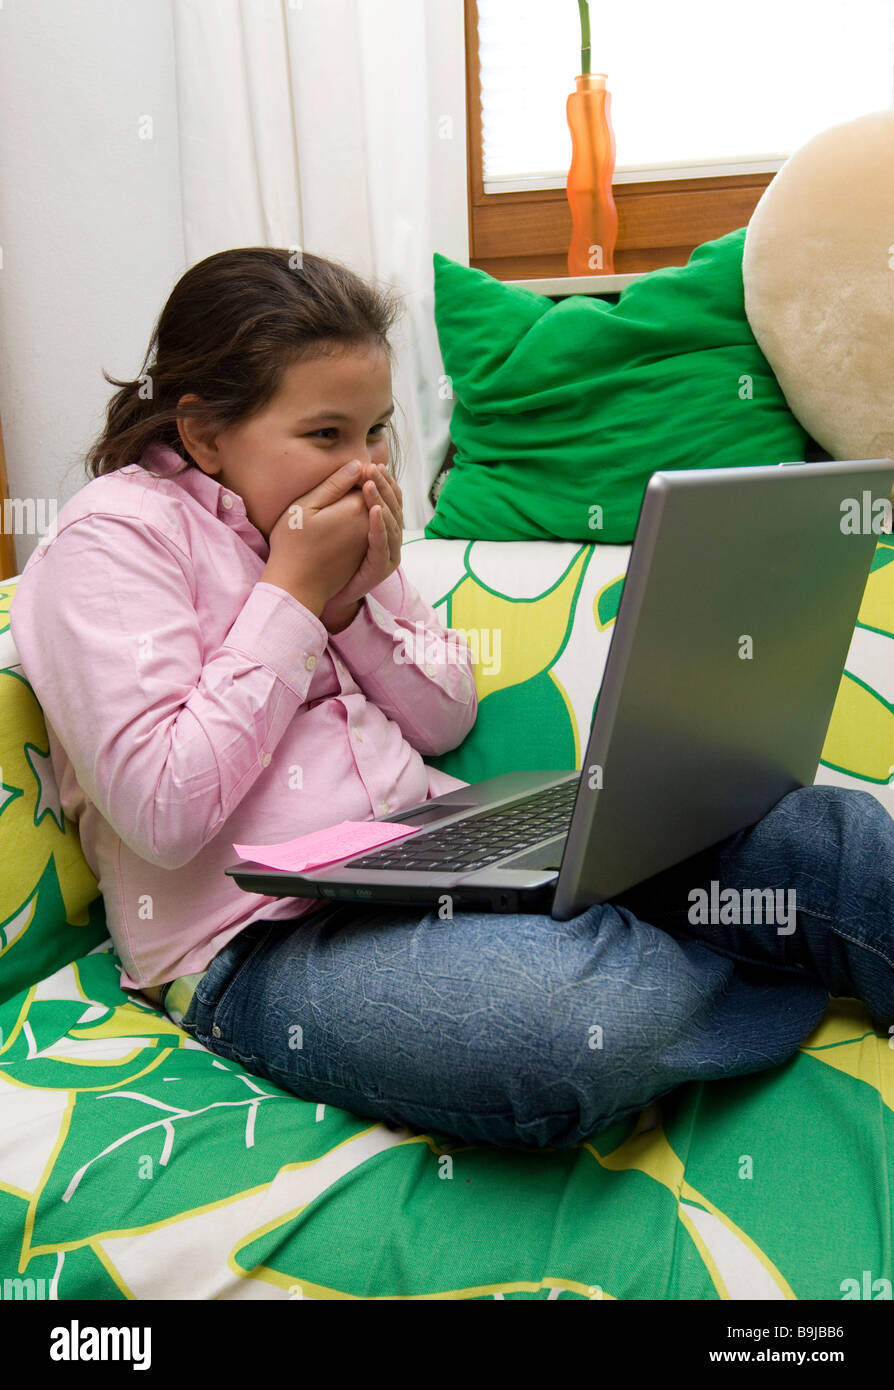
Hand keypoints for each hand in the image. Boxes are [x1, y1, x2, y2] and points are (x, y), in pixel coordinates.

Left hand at [320, 461, 402, 628]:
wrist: (322, 590)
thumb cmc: (328, 554)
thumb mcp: (336, 521)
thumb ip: (345, 499)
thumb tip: (352, 470)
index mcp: (382, 525)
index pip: (390, 498)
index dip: (384, 481)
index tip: (373, 464)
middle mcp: (389, 538)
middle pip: (394, 507)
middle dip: (384, 486)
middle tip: (372, 468)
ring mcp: (388, 553)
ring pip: (391, 522)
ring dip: (382, 501)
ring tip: (370, 484)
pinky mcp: (381, 567)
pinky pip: (383, 544)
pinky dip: (380, 526)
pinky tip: (375, 510)